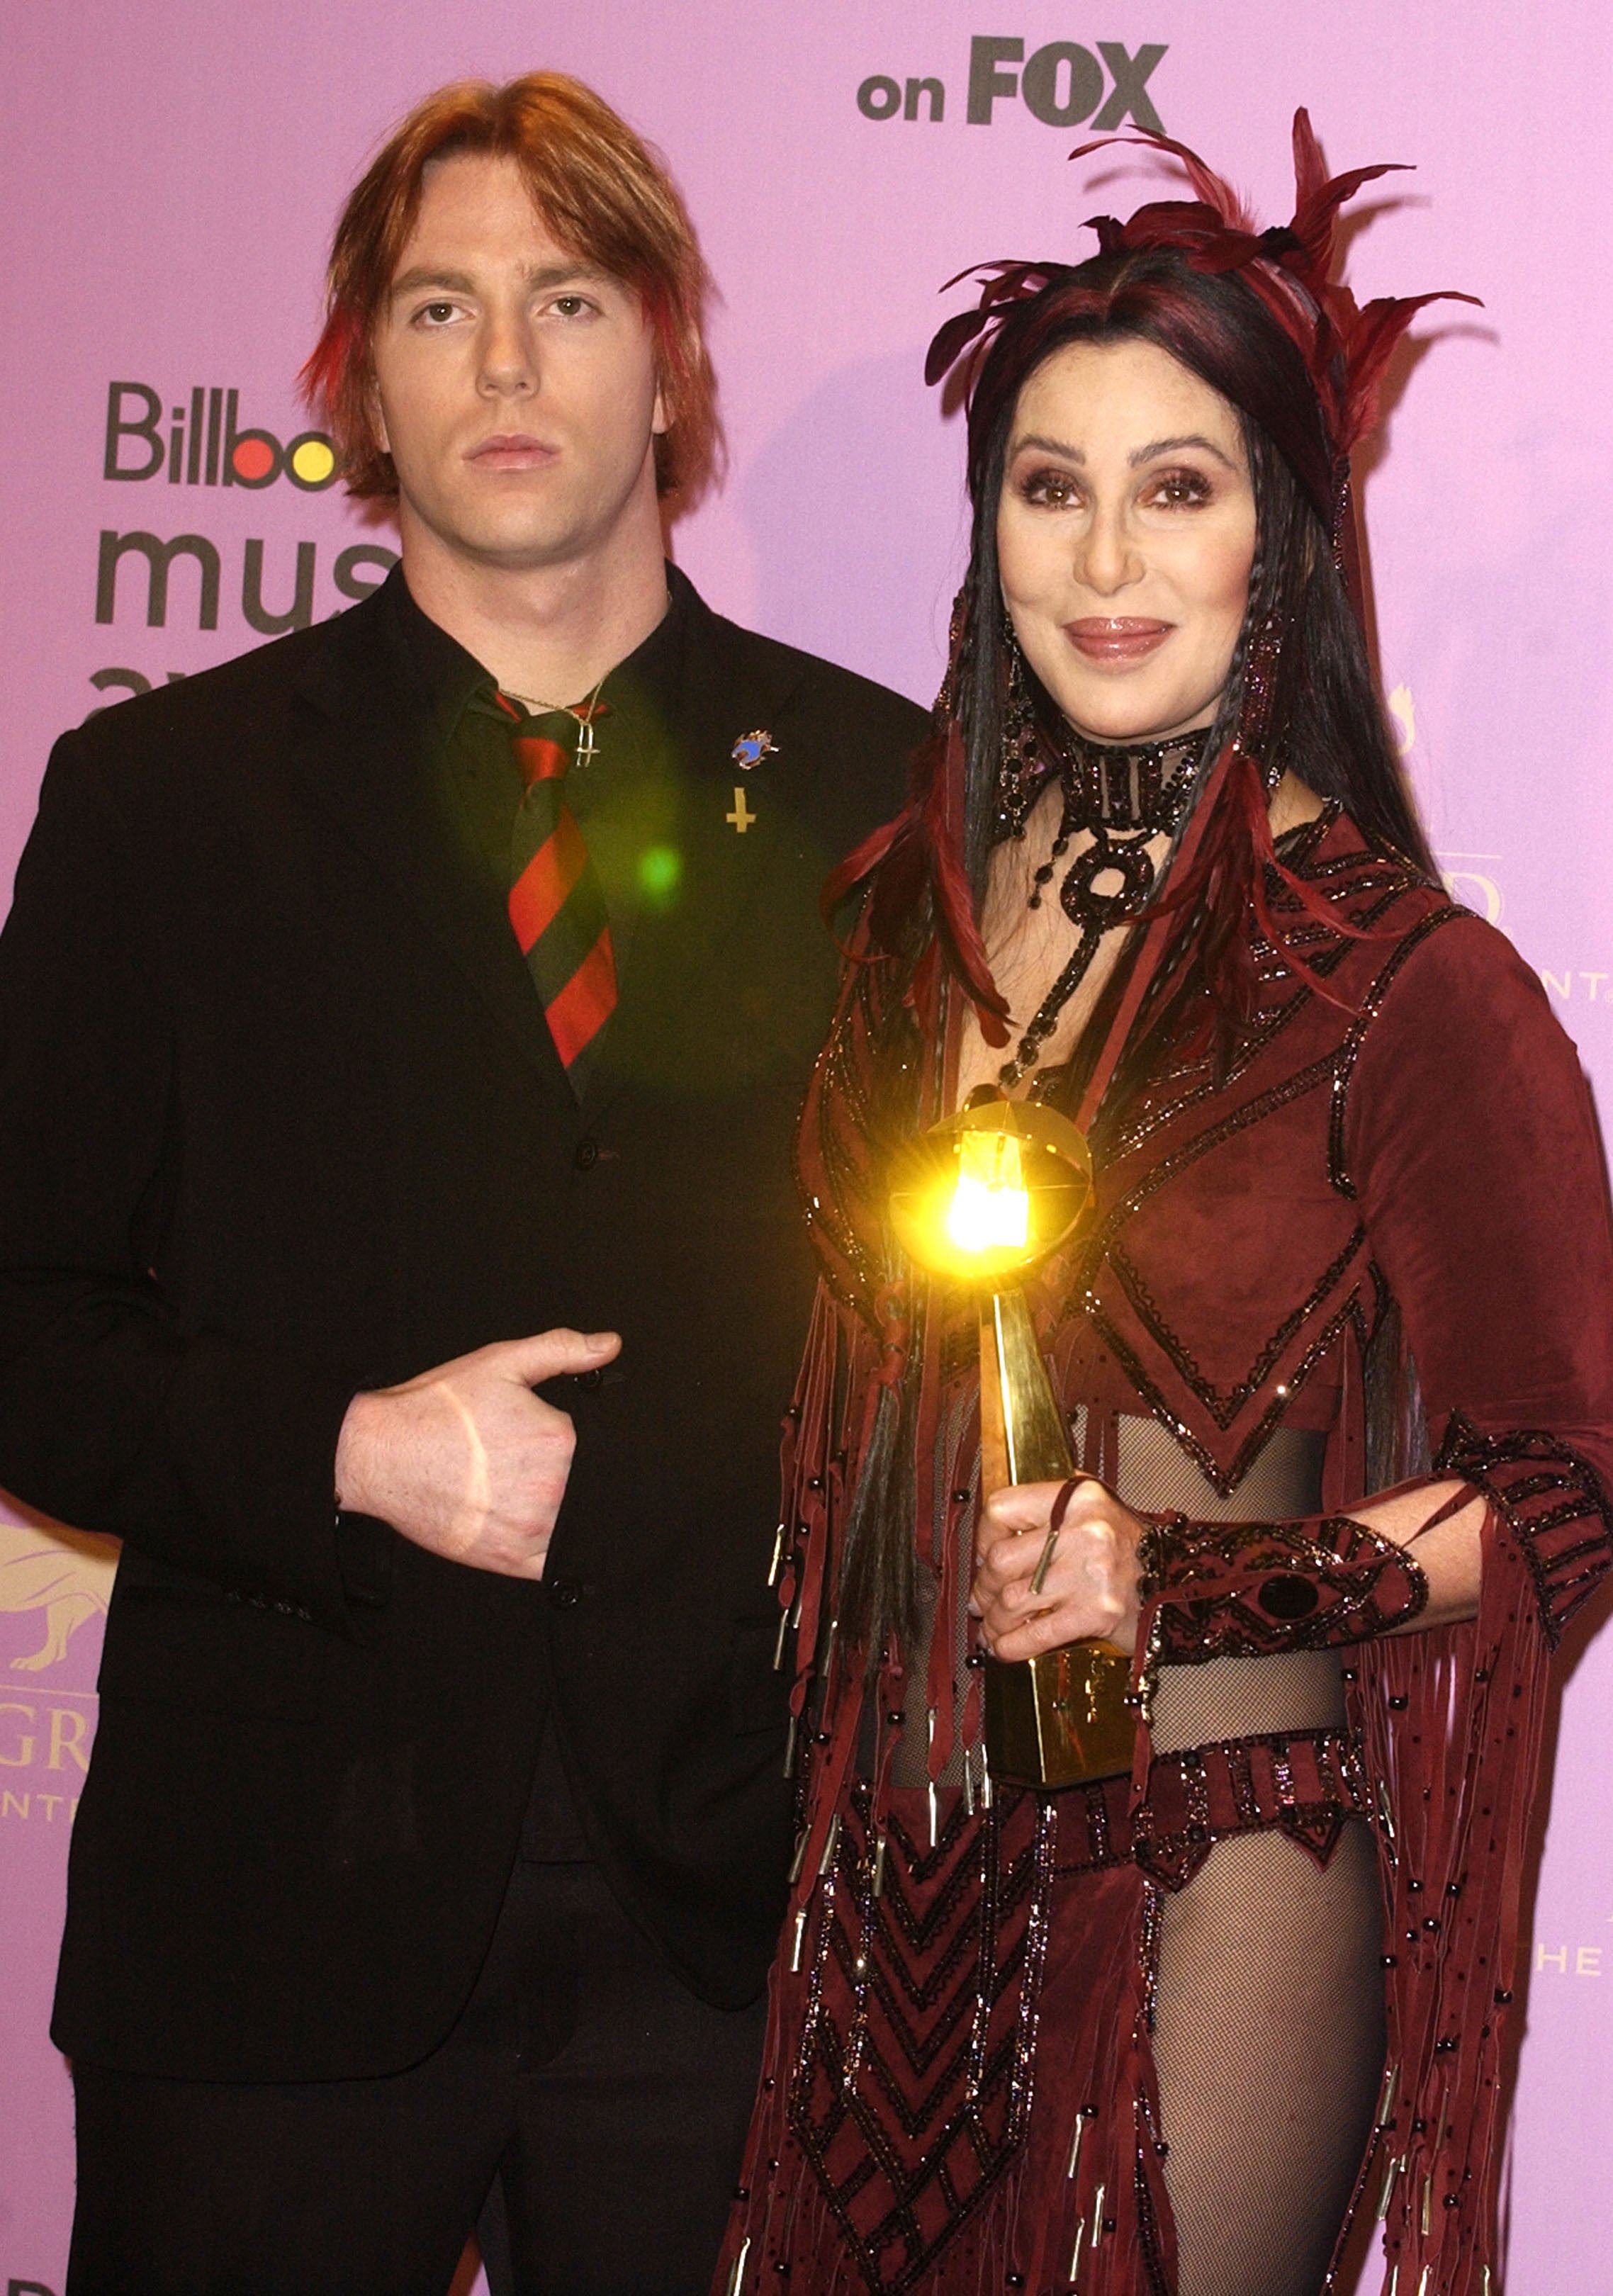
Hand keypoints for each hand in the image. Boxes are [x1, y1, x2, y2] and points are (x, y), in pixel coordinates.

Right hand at [334, 1329, 620, 1578]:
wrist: (378, 1454)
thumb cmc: (434, 1411)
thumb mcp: (501, 1362)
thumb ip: (561, 1350)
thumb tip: (608, 1345)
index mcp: (557, 1439)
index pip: (586, 1443)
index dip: (562, 1440)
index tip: (532, 1438)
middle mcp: (551, 1486)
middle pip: (579, 1482)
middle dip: (555, 1471)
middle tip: (510, 1461)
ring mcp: (533, 1528)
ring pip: (569, 1519)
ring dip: (550, 1507)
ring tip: (504, 1487)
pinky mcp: (513, 1560)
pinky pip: (555, 1561)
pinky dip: (546, 1545)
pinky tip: (516, 1522)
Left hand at [972, 1477, 1145, 1660]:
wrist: (1182, 1584)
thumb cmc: (1130, 1548)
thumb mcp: (1095, 1509)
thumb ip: (1049, 1508)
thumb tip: (992, 1536)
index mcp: (1078, 1498)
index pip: (1002, 1509)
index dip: (983, 1537)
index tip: (985, 1556)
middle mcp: (1084, 1531)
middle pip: (1000, 1561)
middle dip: (984, 1587)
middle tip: (982, 1600)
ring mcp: (1091, 1574)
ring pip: (1012, 1601)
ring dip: (994, 1620)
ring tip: (993, 1626)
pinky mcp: (1096, 1614)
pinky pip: (1035, 1635)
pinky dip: (1010, 1646)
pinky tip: (1003, 1648)